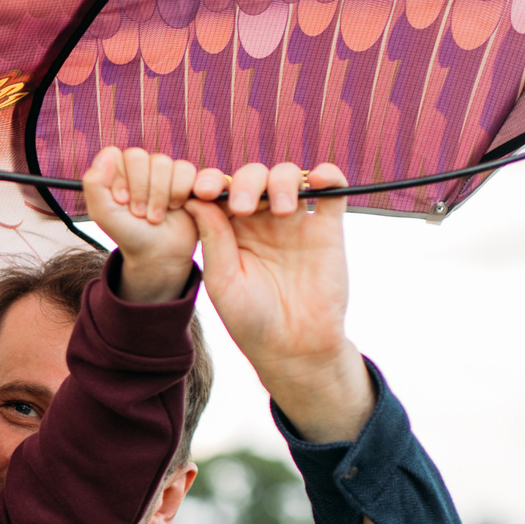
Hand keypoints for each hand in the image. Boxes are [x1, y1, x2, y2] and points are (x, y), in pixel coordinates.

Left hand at [82, 146, 198, 303]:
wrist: (158, 253)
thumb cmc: (128, 233)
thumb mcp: (102, 214)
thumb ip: (94, 183)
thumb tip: (107, 153)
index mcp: (116, 170)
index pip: (115, 155)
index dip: (120, 179)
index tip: (121, 201)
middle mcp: (139, 166)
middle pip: (139, 157)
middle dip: (140, 190)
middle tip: (139, 213)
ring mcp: (162, 170)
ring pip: (162, 162)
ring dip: (159, 195)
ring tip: (156, 216)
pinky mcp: (185, 177)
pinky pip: (185, 169)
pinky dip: (179, 192)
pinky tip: (174, 207)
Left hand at [190, 160, 373, 444]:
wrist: (295, 348)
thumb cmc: (251, 320)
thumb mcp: (223, 281)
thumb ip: (213, 238)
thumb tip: (193, 198)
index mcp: (231, 230)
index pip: (219, 191)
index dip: (209, 181)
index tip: (201, 190)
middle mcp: (262, 220)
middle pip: (253, 177)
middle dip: (245, 182)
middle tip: (242, 207)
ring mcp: (295, 222)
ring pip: (288, 177)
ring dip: (281, 181)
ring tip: (281, 210)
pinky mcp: (327, 229)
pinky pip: (331, 191)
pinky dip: (327, 176)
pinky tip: (318, 180)